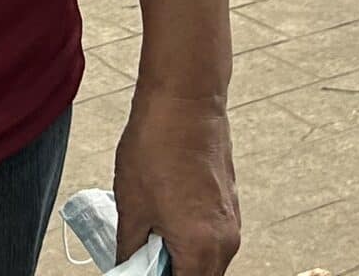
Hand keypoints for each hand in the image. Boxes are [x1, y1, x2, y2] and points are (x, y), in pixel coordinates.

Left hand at [112, 88, 238, 274]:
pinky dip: (191, 240)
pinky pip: (212, 238)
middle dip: (170, 272)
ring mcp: (231, 222)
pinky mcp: (230, 204)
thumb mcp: (131, 205)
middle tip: (141, 261)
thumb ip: (131, 250)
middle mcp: (225, 241)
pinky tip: (165, 220)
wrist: (185, 99)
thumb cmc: (157, 145)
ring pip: (207, 261)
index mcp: (202, 248)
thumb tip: (127, 269)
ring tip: (149, 240)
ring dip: (181, 259)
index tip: (139, 272)